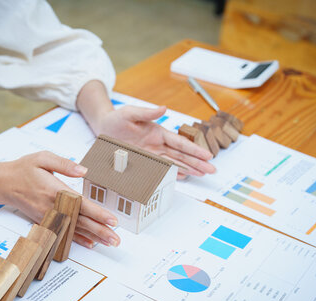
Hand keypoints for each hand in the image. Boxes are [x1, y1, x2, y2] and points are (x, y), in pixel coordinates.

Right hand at [1, 151, 119, 247]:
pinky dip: (78, 239)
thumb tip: (83, 170)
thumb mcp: (43, 158)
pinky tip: (90, 243)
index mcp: (55, 190)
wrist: (4, 183)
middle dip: (101, 231)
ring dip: (94, 237)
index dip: (98, 214)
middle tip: (117, 239)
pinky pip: (65, 232)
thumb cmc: (24, 169)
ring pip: (75, 229)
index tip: (112, 220)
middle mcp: (53, 207)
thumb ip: (64, 164)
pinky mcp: (46, 221)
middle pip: (81, 221)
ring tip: (109, 243)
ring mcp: (49, 217)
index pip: (81, 205)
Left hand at [93, 105, 215, 178]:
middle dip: (197, 162)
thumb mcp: (130, 113)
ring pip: (174, 163)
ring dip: (189, 169)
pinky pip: (161, 169)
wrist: (103, 128)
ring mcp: (152, 154)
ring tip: (203, 174)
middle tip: (212, 169)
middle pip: (181, 155)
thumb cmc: (117, 119)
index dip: (194, 150)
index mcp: (158, 132)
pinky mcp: (144, 162)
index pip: (180, 143)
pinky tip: (185, 176)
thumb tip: (164, 108)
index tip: (207, 155)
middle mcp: (158, 145)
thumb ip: (147, 112)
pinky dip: (173, 173)